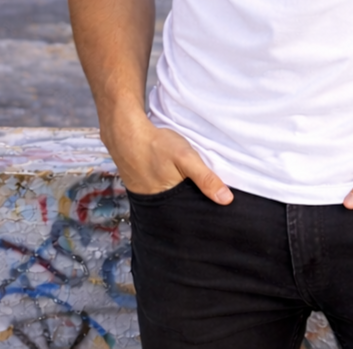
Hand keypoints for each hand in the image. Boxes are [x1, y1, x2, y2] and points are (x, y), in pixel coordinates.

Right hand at [102, 103, 233, 204]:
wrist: (125, 135)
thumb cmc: (156, 146)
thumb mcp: (186, 158)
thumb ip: (205, 178)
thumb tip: (227, 200)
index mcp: (170, 204)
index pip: (192, 217)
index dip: (205, 214)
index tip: (219, 214)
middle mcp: (158, 207)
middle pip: (182, 212)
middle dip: (194, 209)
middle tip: (209, 203)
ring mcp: (148, 200)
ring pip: (172, 205)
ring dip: (182, 200)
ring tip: (194, 194)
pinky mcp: (142, 191)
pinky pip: (161, 197)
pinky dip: (170, 193)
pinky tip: (175, 185)